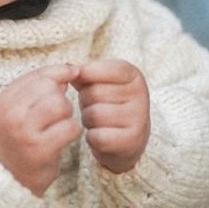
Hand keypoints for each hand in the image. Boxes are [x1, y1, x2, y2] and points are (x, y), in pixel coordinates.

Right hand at [0, 63, 81, 196]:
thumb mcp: (15, 110)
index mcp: (4, 101)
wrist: (5, 179)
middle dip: (61, 98)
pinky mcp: (40, 151)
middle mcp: (11, 115)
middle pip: (50, 88)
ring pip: (61, 106)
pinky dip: (72, 132)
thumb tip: (69, 68)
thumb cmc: (15, 140)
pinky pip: (70, 128)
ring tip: (58, 126)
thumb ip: (37, 88)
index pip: (38, 75)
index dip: (59, 72)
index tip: (71, 75)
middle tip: (56, 114)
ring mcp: (24, 133)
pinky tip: (63, 139)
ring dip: (67, 115)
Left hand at [73, 58, 149, 174]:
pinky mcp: (132, 140)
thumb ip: (84, 74)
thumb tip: (67, 66)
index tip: (84, 81)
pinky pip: (97, 136)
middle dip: (85, 101)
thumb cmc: (108, 106)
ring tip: (96, 121)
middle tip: (93, 107)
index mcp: (134, 76)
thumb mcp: (99, 85)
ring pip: (94, 115)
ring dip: (87, 120)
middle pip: (94, 93)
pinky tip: (99, 136)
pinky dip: (92, 137)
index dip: (87, 76)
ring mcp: (139, 119)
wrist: (126, 141)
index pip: (104, 68)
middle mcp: (141, 95)